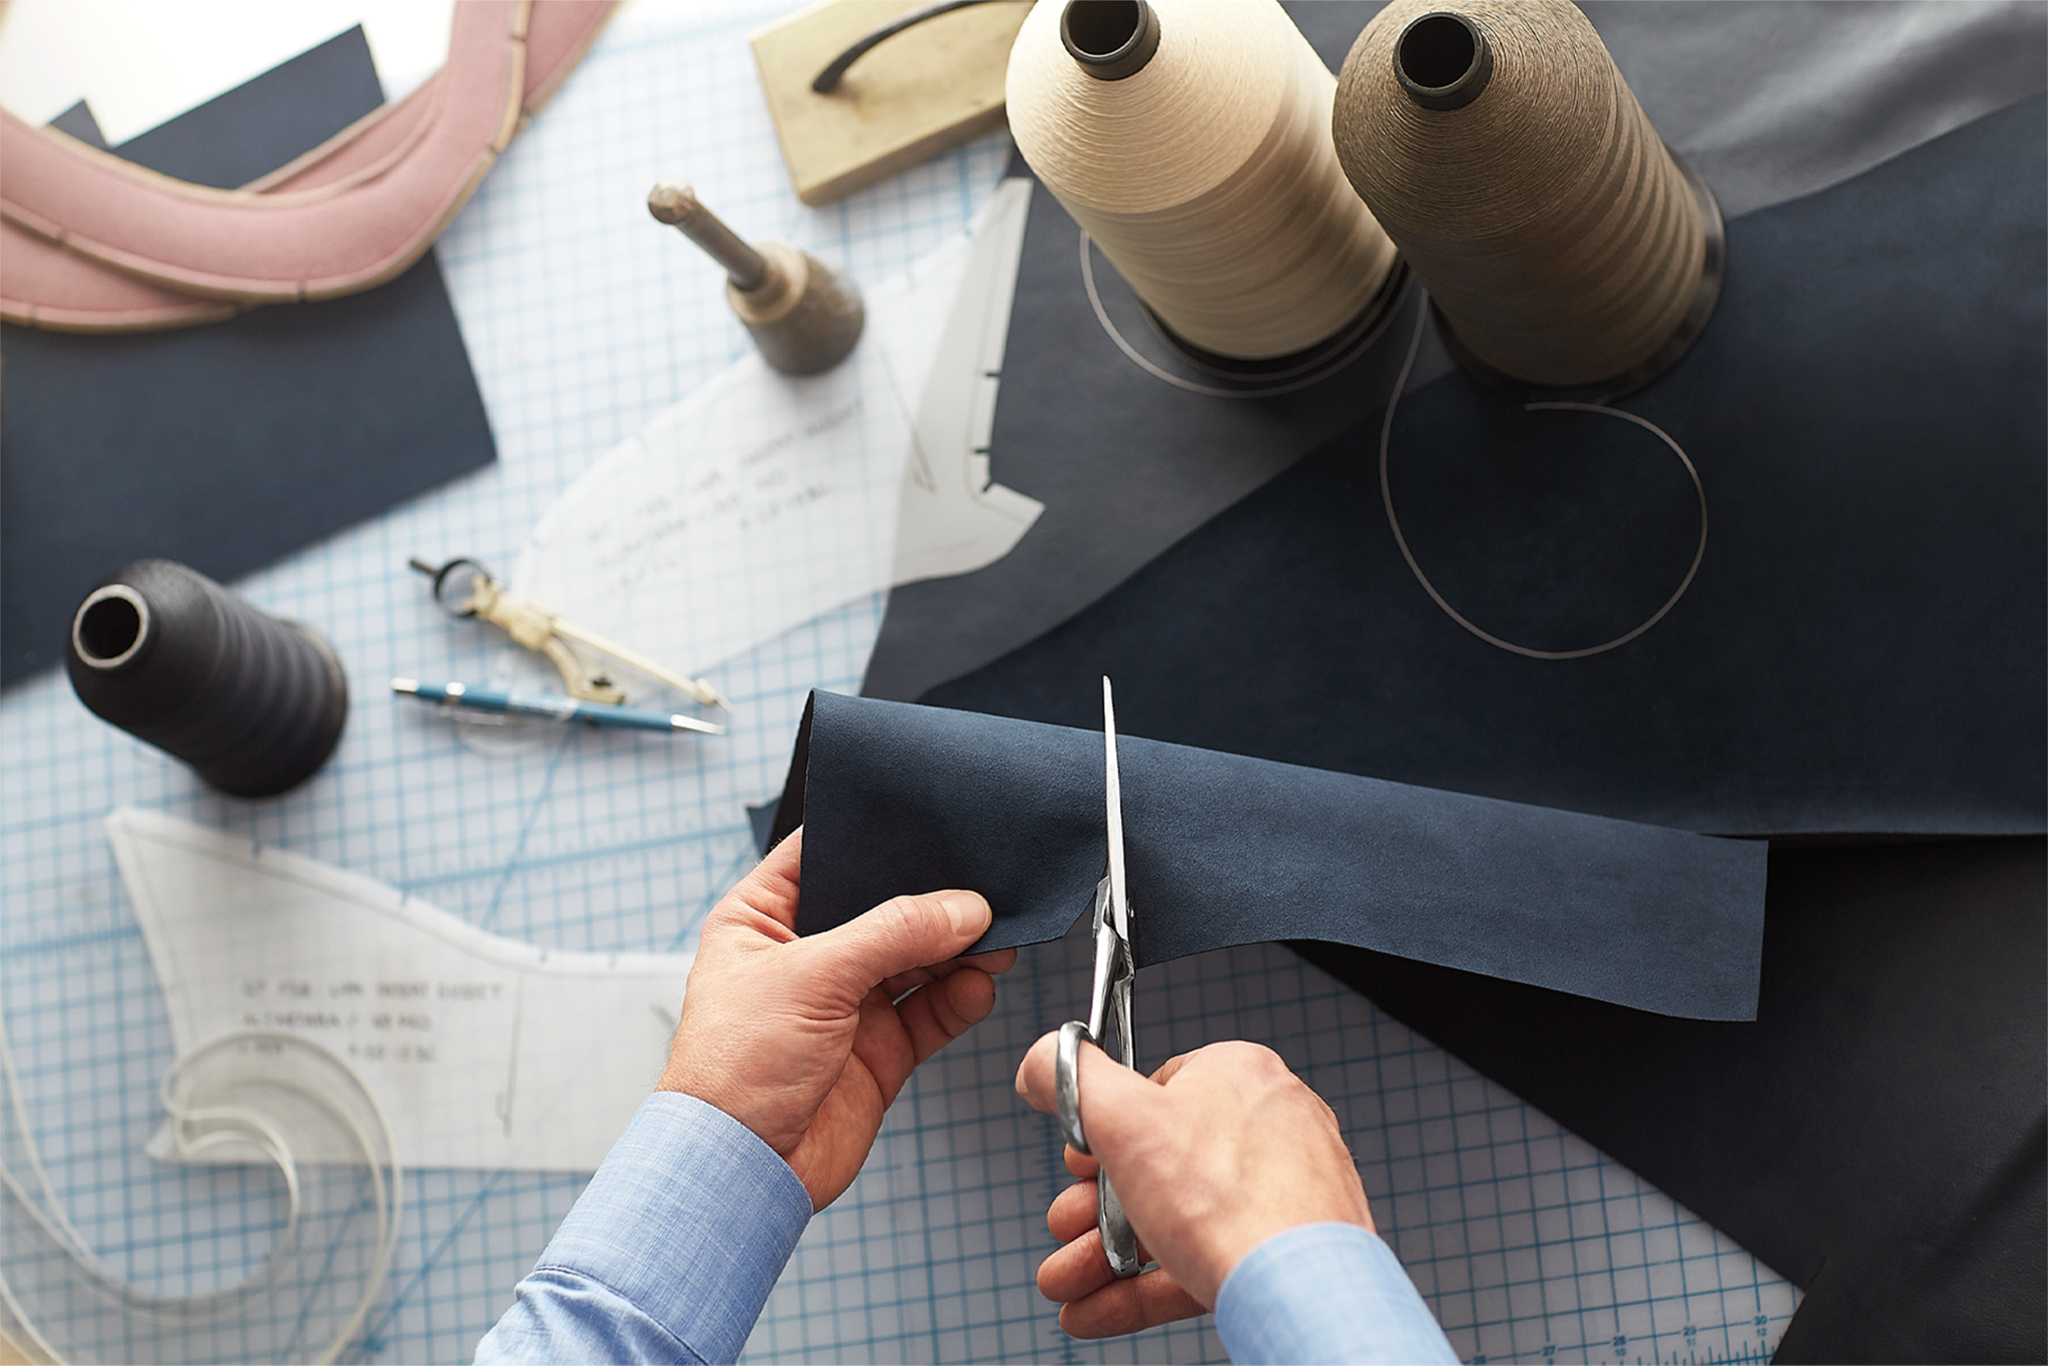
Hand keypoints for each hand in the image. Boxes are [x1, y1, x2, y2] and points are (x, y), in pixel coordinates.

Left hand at [660, 828, 1016, 1209]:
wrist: (743, 1171)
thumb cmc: (732, 1070)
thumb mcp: (811, 976)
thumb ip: (893, 934)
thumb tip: (962, 908)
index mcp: (761, 917)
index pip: (823, 855)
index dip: (873, 837)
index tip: (928, 822)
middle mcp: (806, 955)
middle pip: (884, 907)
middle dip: (934, 899)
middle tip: (981, 888)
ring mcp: (846, 1003)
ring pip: (917, 958)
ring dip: (958, 948)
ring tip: (995, 939)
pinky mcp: (879, 1049)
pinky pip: (932, 1011)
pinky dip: (960, 998)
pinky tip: (978, 986)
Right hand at [1015, 1037, 1372, 1338]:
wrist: (1300, 1289)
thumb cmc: (1228, 1197)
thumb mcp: (1122, 1119)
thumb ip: (1071, 1080)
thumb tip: (1039, 1063)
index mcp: (1237, 1076)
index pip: (1156, 1090)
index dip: (1105, 1130)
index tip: (1077, 1163)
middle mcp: (1267, 1126)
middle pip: (1158, 1165)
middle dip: (1093, 1210)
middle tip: (1064, 1229)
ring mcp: (1280, 1193)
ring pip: (1175, 1221)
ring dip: (1105, 1255)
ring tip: (1066, 1283)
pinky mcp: (1280, 1252)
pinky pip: (1201, 1262)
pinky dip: (1143, 1288)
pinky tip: (1096, 1310)